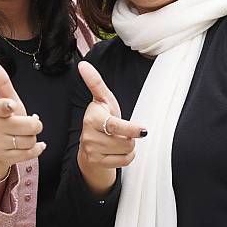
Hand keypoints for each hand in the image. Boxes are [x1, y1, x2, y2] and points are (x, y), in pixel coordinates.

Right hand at [0, 60, 45, 181]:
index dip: (7, 106)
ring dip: (33, 138)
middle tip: (29, 123)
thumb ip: (2, 82)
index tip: (11, 106)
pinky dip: (36, 149)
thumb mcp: (6, 100)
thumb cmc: (5, 118)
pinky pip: (30, 153)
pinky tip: (33, 145)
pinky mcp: (5, 158)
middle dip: (34, 124)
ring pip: (31, 140)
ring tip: (24, 135)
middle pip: (30, 125)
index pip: (1, 106)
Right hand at [77, 61, 145, 192]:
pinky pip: (123, 161)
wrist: (89, 145)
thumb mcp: (102, 100)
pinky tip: (116, 151)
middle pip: (126, 140)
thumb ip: (95, 82)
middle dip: (129, 136)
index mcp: (92, 117)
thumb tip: (83, 64)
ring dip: (127, 146)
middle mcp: (89, 134)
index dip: (130, 128)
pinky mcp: (96, 162)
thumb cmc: (101, 119)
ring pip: (126, 151)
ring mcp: (92, 150)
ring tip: (117, 139)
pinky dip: (125, 157)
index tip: (143, 130)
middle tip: (120, 131)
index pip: (115, 125)